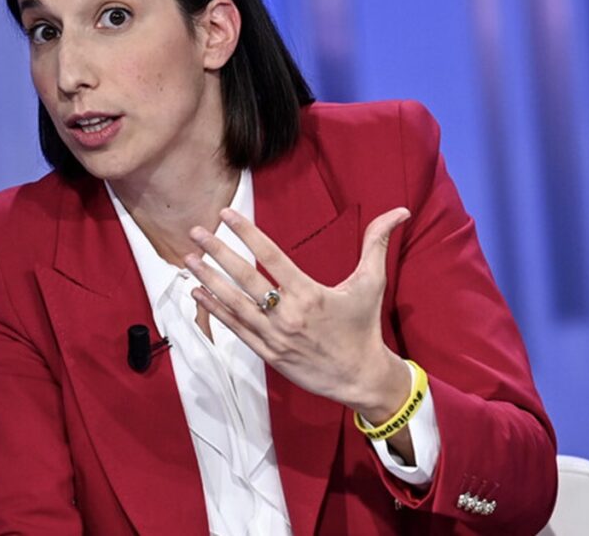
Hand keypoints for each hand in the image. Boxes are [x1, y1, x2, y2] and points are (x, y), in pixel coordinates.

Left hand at [184, 206, 411, 418]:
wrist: (361, 378)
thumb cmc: (364, 327)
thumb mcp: (372, 283)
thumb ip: (377, 244)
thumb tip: (399, 211)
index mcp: (310, 294)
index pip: (271, 256)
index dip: (247, 233)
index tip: (226, 214)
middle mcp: (289, 314)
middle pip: (246, 278)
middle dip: (218, 253)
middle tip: (196, 232)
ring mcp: (275, 336)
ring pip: (235, 304)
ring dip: (209, 281)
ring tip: (188, 260)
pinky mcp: (268, 354)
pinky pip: (236, 329)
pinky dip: (216, 311)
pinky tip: (197, 294)